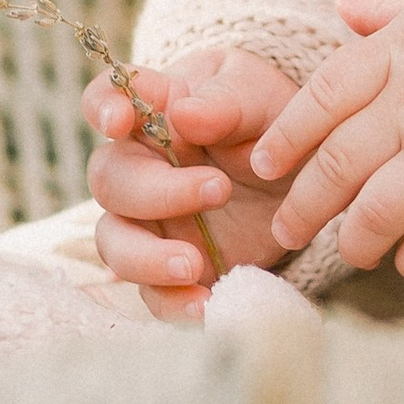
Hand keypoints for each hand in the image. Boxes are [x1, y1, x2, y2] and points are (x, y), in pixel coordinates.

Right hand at [84, 47, 300, 321]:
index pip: (106, 99)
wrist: (300, 173)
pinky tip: (206, 305)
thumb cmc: (270, 118)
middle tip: (220, 191)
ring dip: (146, 257)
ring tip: (193, 266)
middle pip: (109, 180)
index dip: (102, 109)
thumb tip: (184, 113)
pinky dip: (171, 303)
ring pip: (114, 241)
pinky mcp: (169, 266)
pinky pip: (151, 292)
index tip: (119, 122)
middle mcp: (141, 164)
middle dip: (155, 192)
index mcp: (156, 109)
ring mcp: (150, 219)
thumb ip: (225, 103)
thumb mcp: (260, 98)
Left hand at [246, 0, 403, 282]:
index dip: (288, 133)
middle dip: (305, 204)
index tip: (263, 164)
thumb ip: (389, 9)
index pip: (324, 96)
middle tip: (287, 230)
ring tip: (351, 251)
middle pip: (339, 162)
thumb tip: (343, 7)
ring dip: (356, 240)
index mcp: (398, 56)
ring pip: (378, 210)